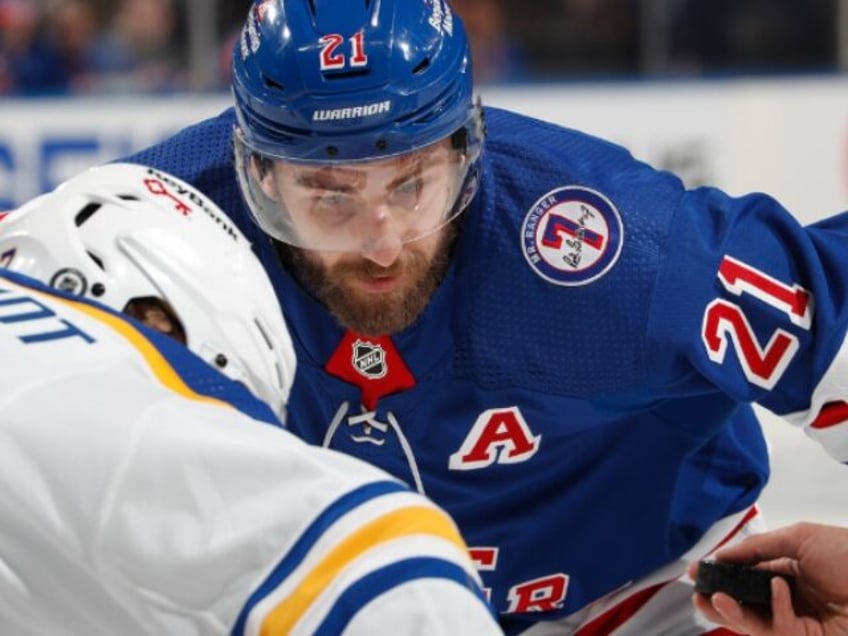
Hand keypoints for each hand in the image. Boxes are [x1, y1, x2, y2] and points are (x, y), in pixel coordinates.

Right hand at [689, 522, 847, 634]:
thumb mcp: (801, 538)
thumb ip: (758, 546)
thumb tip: (725, 554)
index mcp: (792, 571)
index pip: (748, 576)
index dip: (723, 574)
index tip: (699, 571)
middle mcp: (793, 599)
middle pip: (746, 603)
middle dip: (719, 599)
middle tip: (698, 593)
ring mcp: (800, 623)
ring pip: (755, 623)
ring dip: (731, 611)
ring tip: (714, 599)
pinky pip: (778, 630)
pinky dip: (774, 610)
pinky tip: (778, 592)